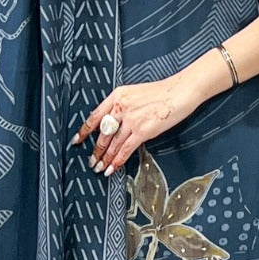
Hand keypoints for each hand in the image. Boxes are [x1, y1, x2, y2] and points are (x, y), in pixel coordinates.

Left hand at [72, 71, 207, 175]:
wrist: (180, 91)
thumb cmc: (163, 92)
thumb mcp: (136, 93)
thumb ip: (124, 106)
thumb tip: (116, 122)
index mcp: (117, 95)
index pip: (95, 116)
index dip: (84, 130)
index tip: (78, 139)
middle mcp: (121, 107)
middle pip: (102, 133)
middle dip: (95, 150)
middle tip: (91, 161)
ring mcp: (131, 120)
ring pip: (112, 144)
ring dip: (104, 158)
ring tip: (99, 167)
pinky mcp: (142, 130)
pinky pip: (125, 149)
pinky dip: (118, 160)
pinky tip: (113, 167)